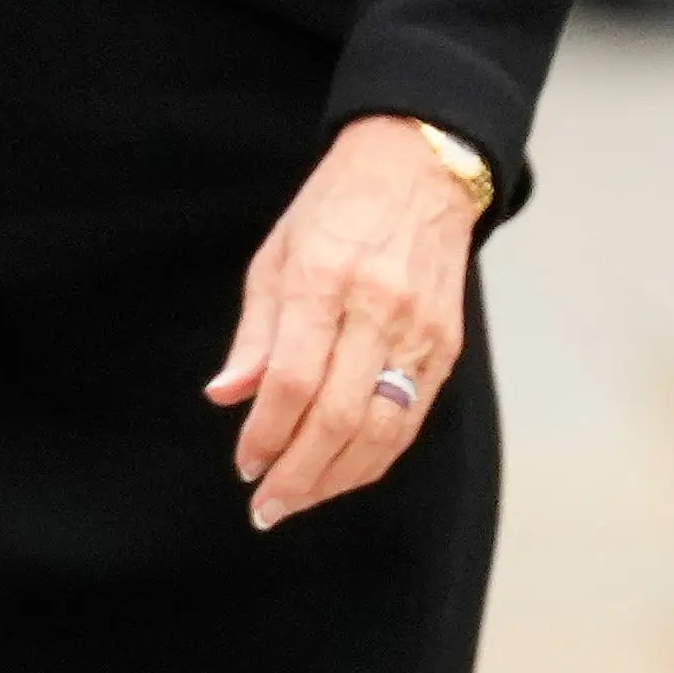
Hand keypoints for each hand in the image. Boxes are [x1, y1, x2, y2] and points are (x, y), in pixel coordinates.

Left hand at [207, 116, 481, 531]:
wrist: (418, 167)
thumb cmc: (336, 207)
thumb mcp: (277, 254)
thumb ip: (255, 332)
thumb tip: (226, 396)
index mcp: (324, 276)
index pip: (293, 378)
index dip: (265, 433)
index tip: (246, 465)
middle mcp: (377, 305)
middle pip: (338, 415)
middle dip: (298, 474)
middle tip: (267, 506)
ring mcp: (419, 328)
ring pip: (382, 429)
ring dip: (336, 478)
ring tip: (300, 498)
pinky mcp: (446, 344)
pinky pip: (411, 419)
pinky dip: (375, 457)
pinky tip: (343, 472)